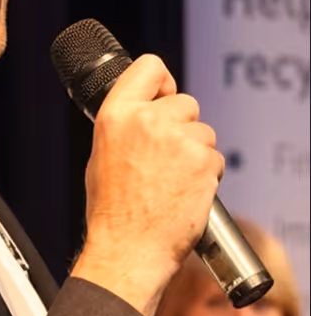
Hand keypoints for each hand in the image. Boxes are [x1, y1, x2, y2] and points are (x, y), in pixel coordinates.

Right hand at [72, 55, 223, 315]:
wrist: (129, 249)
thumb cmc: (112, 211)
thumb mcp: (102, 154)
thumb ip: (126, 126)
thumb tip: (147, 113)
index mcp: (116, 115)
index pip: (150, 67)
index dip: (162, 82)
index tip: (164, 96)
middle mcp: (147, 121)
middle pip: (185, 102)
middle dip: (182, 126)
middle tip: (166, 157)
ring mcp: (179, 140)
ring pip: (204, 132)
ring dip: (196, 153)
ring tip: (172, 181)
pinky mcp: (204, 161)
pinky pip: (215, 158)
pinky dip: (206, 174)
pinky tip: (185, 192)